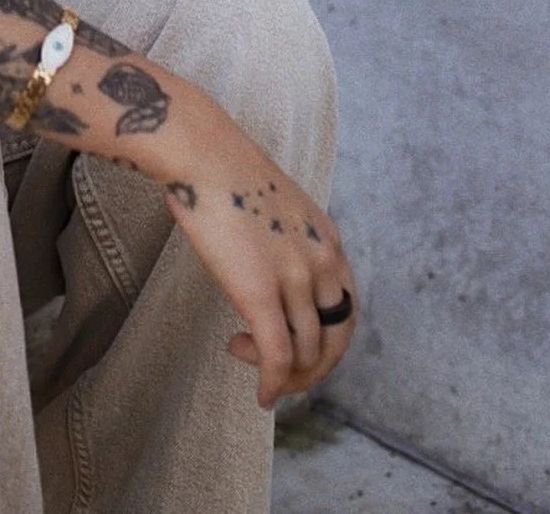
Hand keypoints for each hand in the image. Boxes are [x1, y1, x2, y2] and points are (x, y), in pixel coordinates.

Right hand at [163, 110, 358, 408]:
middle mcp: (323, 263)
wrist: (202, 155)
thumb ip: (288, 240)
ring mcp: (294, 280)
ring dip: (279, 370)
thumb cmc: (226, 174)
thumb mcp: (279, 207)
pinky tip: (261, 395)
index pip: (347, 310)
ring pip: (305, 353)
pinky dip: (273, 385)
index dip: (326, 339)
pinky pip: (277, 358)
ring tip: (241, 350)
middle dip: (313, 369)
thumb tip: (271, 265)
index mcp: (329, 241)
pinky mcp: (260, 294)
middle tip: (281, 373)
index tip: (297, 345)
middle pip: (336, 340)